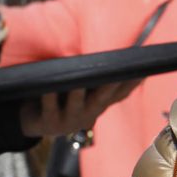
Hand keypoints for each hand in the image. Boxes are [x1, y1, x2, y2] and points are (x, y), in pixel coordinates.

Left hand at [19, 81, 140, 138]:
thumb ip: (95, 78)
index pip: (119, 94)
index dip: (132, 84)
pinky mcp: (49, 122)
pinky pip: (49, 108)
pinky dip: (48, 98)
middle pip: (102, 99)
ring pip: (76, 104)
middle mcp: (87, 114)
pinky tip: (48, 88)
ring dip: (79, 93)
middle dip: (110, 86)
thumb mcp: (80, 90)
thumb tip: (113, 53)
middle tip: (118, 73)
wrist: (33, 121)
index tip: (143, 70)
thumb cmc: (59, 98)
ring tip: (80, 81)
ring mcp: (69, 120)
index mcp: (96, 105)